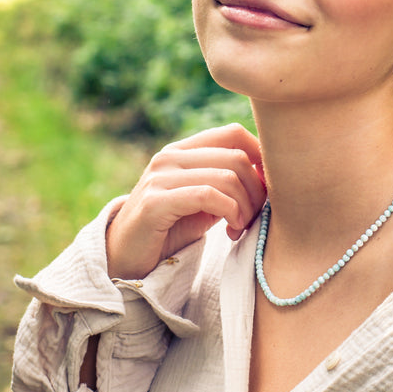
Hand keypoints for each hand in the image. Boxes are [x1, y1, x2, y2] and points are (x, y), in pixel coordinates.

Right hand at [105, 123, 264, 278]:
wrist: (125, 259)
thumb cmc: (170, 230)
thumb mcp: (205, 202)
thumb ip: (228, 183)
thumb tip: (267, 174)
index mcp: (183, 150)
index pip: (233, 132)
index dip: (260, 157)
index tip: (267, 189)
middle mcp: (170, 156)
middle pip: (236, 156)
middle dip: (256, 190)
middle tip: (254, 217)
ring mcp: (160, 177)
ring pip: (227, 176)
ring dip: (245, 207)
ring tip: (240, 227)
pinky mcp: (155, 202)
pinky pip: (207, 195)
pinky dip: (230, 212)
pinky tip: (231, 230)